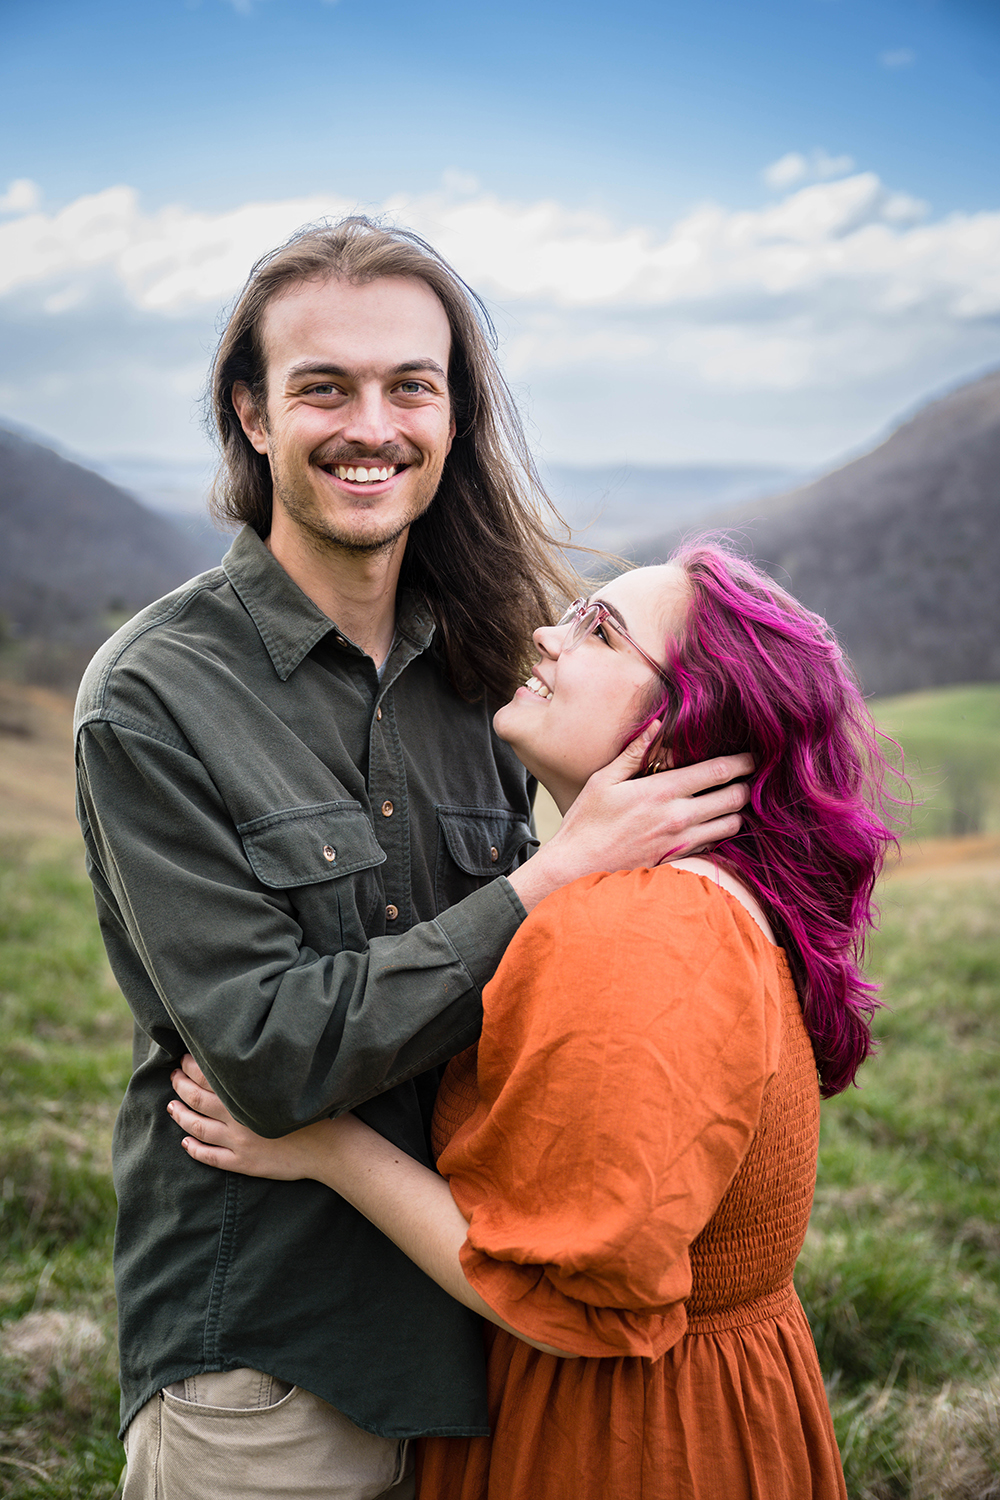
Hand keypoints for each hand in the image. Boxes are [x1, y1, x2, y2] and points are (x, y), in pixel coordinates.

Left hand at [167, 1054, 338, 1179]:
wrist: (333, 1147)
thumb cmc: (317, 1109)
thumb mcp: (290, 1081)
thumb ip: (264, 1072)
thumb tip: (243, 1056)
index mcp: (248, 1094)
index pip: (209, 1075)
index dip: (192, 1066)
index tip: (184, 1058)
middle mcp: (238, 1117)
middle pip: (197, 1098)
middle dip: (180, 1085)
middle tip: (172, 1076)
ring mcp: (239, 1143)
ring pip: (197, 1128)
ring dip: (181, 1116)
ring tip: (171, 1106)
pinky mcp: (244, 1163)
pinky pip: (210, 1157)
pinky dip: (194, 1149)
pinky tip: (186, 1144)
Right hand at [509, 726, 752, 909]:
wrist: (577, 869)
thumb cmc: (587, 823)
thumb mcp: (603, 781)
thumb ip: (633, 753)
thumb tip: (656, 726)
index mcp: (662, 792)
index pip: (717, 772)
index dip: (741, 762)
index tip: (753, 756)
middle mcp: (678, 818)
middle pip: (734, 799)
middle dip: (746, 786)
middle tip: (747, 777)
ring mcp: (681, 842)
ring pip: (731, 825)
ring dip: (735, 811)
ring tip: (730, 800)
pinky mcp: (679, 859)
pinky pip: (714, 844)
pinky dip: (720, 832)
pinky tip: (711, 823)